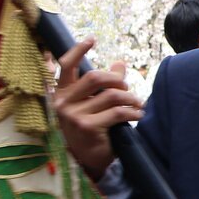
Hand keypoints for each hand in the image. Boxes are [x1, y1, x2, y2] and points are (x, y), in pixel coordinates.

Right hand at [51, 38, 144, 177]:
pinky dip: (132, 112)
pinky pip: (116, 112)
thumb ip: (104, 84)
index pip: (65, 65)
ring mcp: (73, 116)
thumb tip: (120, 63)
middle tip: (128, 87)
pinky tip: (138, 114)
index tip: (91, 38)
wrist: (89, 159)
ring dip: (130, 98)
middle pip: (95, 77)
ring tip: (138, 103)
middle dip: (117, 79)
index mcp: (61, 93)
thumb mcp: (94, 103)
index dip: (77, 49)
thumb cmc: (91, 127)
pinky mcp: (87, 127)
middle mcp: (62, 103)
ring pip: (110, 95)